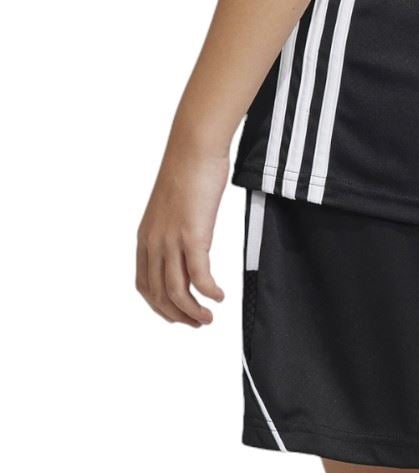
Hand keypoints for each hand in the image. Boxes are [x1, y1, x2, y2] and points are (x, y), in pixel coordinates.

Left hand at [136, 137, 229, 325]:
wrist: (194, 149)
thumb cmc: (190, 169)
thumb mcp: (174, 206)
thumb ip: (176, 227)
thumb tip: (190, 238)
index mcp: (146, 237)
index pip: (145, 285)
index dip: (159, 306)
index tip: (178, 313)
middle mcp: (153, 243)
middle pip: (159, 294)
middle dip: (177, 315)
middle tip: (196, 323)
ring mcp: (171, 241)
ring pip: (176, 291)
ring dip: (192, 311)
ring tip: (208, 318)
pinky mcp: (192, 235)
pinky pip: (198, 275)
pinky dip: (208, 291)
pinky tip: (219, 296)